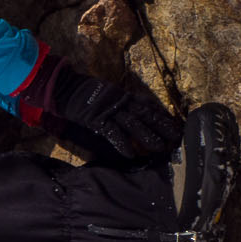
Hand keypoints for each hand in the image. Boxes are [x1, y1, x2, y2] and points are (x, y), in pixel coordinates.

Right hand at [15, 45, 179, 163]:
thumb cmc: (84, 91)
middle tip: (176, 138)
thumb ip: (120, 101)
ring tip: (159, 148)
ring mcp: (110, 110)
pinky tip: (130, 154)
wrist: (64, 87)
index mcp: (123, 95)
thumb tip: (133, 112)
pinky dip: (122, 143)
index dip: (162, 115)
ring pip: (134, 123)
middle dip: (162, 126)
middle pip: (146, 114)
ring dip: (147, 136)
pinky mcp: (97, 118)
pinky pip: (112, 132)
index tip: (174, 124)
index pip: (148, 105)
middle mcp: (120, 101)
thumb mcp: (107, 92)